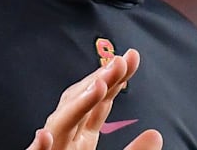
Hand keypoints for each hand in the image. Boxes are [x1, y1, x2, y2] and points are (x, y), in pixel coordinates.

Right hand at [24, 48, 161, 149]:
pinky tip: (44, 135)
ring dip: (75, 106)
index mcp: (80, 138)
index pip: (98, 102)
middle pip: (79, 104)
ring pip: (59, 126)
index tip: (132, 56)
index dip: (113, 78)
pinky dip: (39, 149)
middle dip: (97, 81)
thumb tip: (156, 134)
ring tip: (98, 86)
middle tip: (120, 62)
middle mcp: (64, 141)